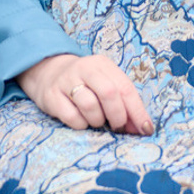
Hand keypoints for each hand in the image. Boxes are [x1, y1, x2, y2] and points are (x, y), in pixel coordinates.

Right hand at [17, 52, 152, 135]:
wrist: (48, 73)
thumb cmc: (85, 84)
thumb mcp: (105, 84)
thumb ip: (123, 103)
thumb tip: (142, 128)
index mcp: (103, 64)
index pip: (125, 88)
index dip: (137, 111)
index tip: (145, 129)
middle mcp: (85, 68)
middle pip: (109, 94)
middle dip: (118, 116)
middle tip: (117, 127)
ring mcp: (66, 81)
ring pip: (90, 106)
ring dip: (98, 121)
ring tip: (97, 121)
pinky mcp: (51, 96)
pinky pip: (72, 117)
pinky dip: (81, 124)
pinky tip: (81, 120)